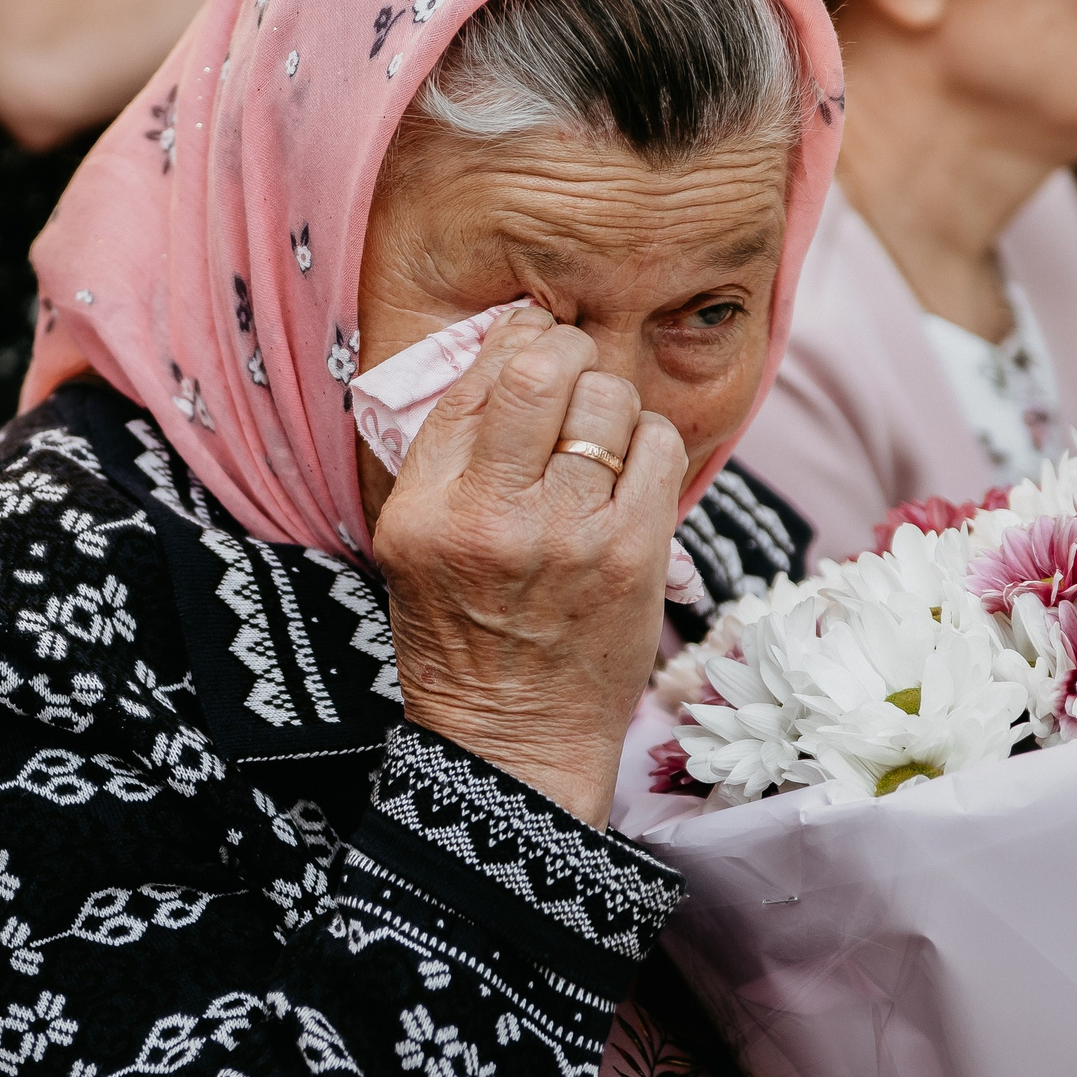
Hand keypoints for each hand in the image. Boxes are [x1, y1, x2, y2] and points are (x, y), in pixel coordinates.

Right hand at [371, 308, 686, 824]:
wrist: (513, 739)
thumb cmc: (463, 634)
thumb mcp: (416, 542)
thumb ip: (452, 451)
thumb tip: (513, 340)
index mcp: (424, 507)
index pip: (477, 379)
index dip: (516, 339)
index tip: (533, 337)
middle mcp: (490, 514)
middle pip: (547, 369)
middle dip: (569, 354)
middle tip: (574, 374)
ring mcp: (568, 534)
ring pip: (612, 399)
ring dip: (612, 404)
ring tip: (599, 441)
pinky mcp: (634, 555)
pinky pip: (660, 446)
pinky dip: (650, 446)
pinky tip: (629, 476)